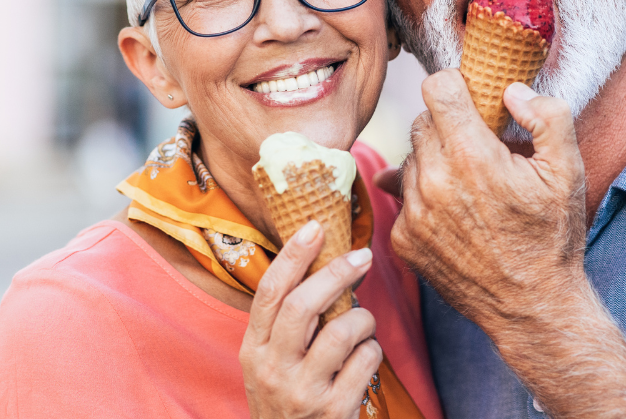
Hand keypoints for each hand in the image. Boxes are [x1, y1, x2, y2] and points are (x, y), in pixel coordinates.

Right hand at [241, 221, 382, 418]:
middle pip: (304, 305)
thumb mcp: (269, 363)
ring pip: (342, 332)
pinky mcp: (333, 410)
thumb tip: (323, 266)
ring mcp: (302, 391)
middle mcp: (272, 369)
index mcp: (253, 350)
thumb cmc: (285, 400)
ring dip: (363, 318)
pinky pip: (365, 361)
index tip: (315, 226)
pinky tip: (365, 355)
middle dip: (336, 273)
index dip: (293, 255)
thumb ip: (287, 325)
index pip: (270, 292)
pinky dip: (372, 350)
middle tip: (362, 256)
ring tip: (363, 322)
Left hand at [394, 71, 588, 319]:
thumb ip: (547, 116)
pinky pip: (403, 197)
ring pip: (411, 159)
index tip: (470, 98)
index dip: (456, 86)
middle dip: (449, 127)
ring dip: (435, 163)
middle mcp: (433, 182)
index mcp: (472, 157)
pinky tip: (456, 215)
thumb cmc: (552, 237)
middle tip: (479, 150)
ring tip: (471, 188)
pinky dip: (424, 198)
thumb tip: (510, 89)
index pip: (437, 88)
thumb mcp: (568, 171)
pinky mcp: (403, 239)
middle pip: (422, 122)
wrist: (531, 306)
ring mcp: (413, 213)